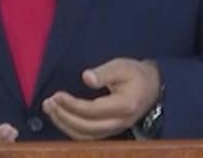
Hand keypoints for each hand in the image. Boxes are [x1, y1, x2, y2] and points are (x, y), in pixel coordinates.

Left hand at [42, 58, 160, 139]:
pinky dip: (71, 129)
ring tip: (50, 109)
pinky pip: (88, 136)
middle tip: (48, 103)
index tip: (57, 95)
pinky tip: (61, 117)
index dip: (72, 105)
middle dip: (64, 116)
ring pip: (86, 136)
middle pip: (86, 127)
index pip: (92, 111)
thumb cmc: (135, 74)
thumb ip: (104, 72)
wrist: (153, 86)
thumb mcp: (121, 66)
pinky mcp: (111, 130)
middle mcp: (120, 122)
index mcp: (124, 105)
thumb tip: (86, 78)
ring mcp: (116, 129)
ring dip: (65, 124)